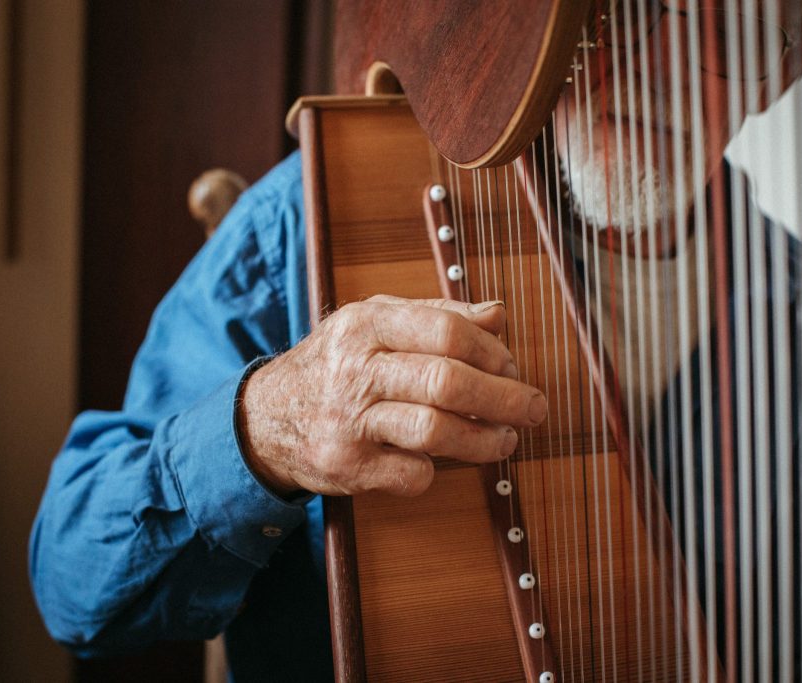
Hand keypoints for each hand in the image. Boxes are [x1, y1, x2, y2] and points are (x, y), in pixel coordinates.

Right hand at [237, 295, 546, 496]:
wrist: (267, 418)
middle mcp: (355, 369)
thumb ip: (438, 315)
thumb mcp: (376, 323)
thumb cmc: (337, 365)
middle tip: (535, 410)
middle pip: (447, 381)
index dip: (492, 353)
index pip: (446, 330)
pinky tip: (443, 462)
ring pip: (435, 430)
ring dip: (484, 440)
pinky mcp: (347, 466)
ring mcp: (349, 420)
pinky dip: (437, 471)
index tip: (514, 369)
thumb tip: (499, 315)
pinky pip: (412, 474)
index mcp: (366, 324)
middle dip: (505, 398)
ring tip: (505, 441)